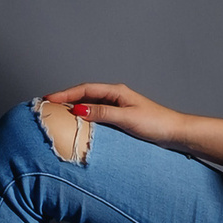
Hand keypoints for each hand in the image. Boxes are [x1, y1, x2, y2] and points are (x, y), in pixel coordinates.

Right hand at [43, 82, 184, 147]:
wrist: (175, 133)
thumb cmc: (155, 123)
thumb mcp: (126, 118)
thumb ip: (103, 113)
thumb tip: (78, 109)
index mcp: (117, 91)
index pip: (85, 89)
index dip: (66, 94)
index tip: (49, 99)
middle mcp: (116, 96)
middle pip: (85, 94)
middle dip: (66, 99)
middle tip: (47, 105)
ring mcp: (118, 106)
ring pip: (90, 104)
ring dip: (74, 108)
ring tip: (58, 114)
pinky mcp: (121, 118)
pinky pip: (97, 114)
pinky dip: (85, 117)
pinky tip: (79, 124)